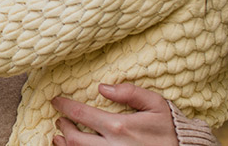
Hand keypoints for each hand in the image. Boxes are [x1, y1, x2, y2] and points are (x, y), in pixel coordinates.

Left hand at [51, 83, 177, 145]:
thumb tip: (103, 88)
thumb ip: (130, 93)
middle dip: (63, 127)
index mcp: (119, 127)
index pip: (81, 115)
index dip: (65, 107)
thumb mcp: (156, 104)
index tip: (56, 101)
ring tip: (59, 136)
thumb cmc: (171, 130)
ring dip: (65, 144)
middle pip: (74, 138)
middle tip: (59, 120)